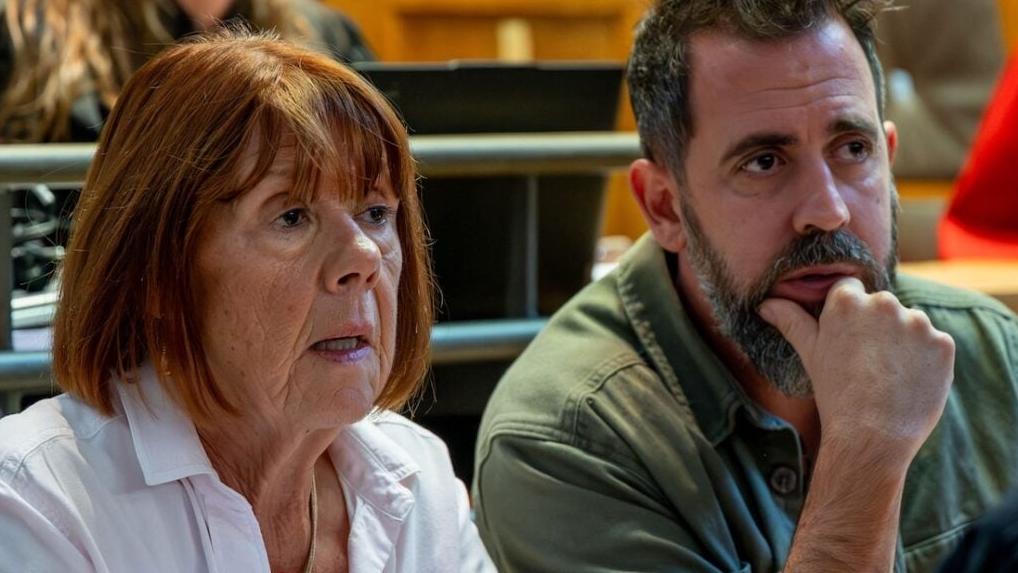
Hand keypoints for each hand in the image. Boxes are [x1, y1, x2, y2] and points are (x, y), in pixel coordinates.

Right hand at [759, 277, 954, 458]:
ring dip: (903, 341)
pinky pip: (934, 345)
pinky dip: (925, 360)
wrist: (872, 435)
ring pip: (910, 324)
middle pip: (881, 305)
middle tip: (866, 362)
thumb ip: (791, 321)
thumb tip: (765, 304)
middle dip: (876, 326)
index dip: (846, 313)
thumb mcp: (809, 353)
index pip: (848, 289)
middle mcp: (884, 303)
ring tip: (888, 375)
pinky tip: (909, 381)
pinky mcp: (943, 344)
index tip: (846, 337)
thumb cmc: (834, 393)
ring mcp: (918, 323)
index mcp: (847, 301)